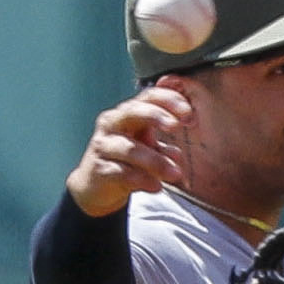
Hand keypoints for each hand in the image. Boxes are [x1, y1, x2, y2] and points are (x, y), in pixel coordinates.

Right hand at [66, 86, 191, 216]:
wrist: (95, 186)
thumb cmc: (124, 160)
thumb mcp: (146, 149)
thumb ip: (162, 147)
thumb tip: (177, 155)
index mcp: (127, 113)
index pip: (148, 97)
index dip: (169, 100)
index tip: (189, 114)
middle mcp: (112, 124)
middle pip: (133, 111)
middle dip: (156, 115)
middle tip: (176, 126)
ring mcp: (104, 146)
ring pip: (130, 148)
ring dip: (156, 161)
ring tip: (176, 173)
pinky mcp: (100, 169)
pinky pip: (122, 172)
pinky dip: (142, 180)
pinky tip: (156, 187)